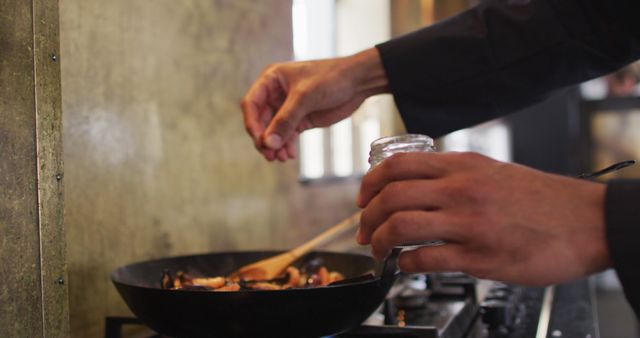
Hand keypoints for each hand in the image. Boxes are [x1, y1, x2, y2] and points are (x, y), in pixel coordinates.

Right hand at [240, 48, 388, 160]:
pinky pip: (287, 135)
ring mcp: (288, 107)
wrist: (358, 82)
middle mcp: (276, 93)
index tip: (259, 140)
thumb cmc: (331, 78)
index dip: (252, 123)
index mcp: (271, 80)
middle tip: (269, 154)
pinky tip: (290, 155)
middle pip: (260, 120)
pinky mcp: (301, 119)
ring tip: (281, 158)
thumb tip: (269, 143)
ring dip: (275, 145)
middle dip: (264, 138)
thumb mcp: (305, 97)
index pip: (252, 103)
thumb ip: (285, 120)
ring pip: (273, 131)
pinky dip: (286, 146)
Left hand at [357, 152, 609, 285]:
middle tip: (364, 232)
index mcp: (461, 166)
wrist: (587, 221)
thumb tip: (415, 188)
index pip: (396, 166)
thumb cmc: (542, 199)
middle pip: (390, 197)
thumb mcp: (492, 171)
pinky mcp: (481, 256)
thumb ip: (453, 177)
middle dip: (366, 218)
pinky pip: (426, 259)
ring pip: (400, 226)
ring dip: (379, 243)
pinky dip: (406, 264)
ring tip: (380, 252)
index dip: (369, 185)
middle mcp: (460, 190)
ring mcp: (469, 223)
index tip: (363, 200)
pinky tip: (408, 265)